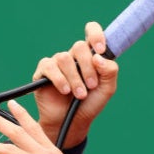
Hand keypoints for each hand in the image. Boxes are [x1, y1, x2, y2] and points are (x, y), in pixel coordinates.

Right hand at [33, 22, 118, 146]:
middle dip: (87, 68)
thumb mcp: (107, 89)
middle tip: (91, 86)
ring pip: (64, 58)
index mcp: (90, 55)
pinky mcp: (43, 72)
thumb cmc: (90, 104)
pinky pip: (50, 66)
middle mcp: (73, 56)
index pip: (91, 31)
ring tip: (79, 95)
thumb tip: (99, 57)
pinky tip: (65, 91)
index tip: (101, 50)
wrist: (73, 122)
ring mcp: (57, 63)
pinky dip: (59, 79)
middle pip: (79, 47)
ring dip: (75, 78)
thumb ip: (110, 71)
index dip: (96, 35)